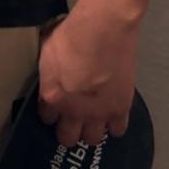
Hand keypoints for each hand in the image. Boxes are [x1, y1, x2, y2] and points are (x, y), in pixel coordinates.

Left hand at [37, 10, 138, 146]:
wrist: (103, 30)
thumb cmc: (70, 34)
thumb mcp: (47, 52)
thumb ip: (48, 75)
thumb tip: (50, 81)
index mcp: (52, 96)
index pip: (47, 117)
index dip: (49, 111)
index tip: (53, 105)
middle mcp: (74, 112)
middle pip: (68, 138)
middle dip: (67, 131)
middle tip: (70, 120)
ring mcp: (99, 113)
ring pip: (93, 139)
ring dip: (90, 130)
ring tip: (91, 118)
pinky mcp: (121, 109)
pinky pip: (118, 130)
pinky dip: (114, 124)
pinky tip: (111, 114)